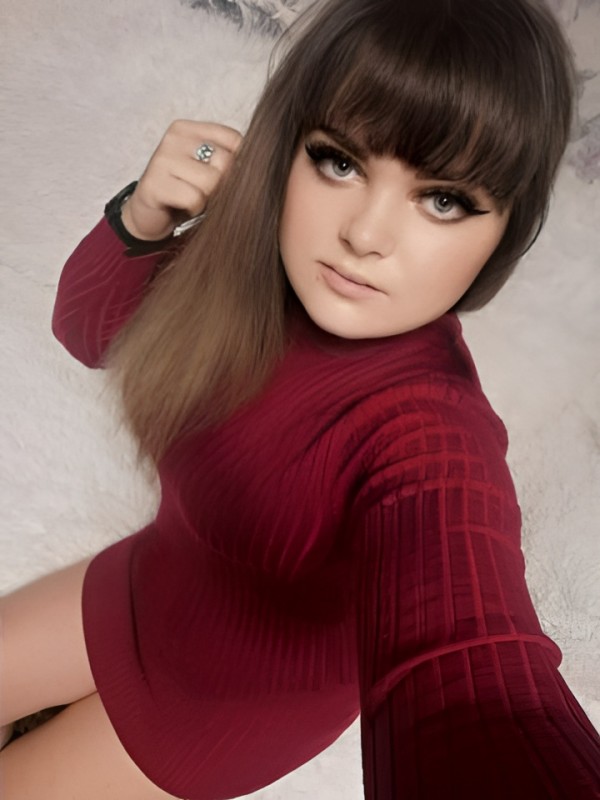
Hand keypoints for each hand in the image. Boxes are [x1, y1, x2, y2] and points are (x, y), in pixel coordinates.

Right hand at [121, 120, 242, 240]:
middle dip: (221, 185)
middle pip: (225, 161)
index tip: (223, 178)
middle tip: (204, 192)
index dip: (238, 165)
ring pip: (211, 182)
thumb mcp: (207, 169)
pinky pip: (194, 199)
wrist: (148, 215)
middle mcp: (174, 138)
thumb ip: (227, 161)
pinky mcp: (154, 184)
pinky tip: (181, 206)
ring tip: (191, 198)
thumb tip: (256, 169)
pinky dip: (193, 209)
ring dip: (207, 199)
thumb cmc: (183, 191)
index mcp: (189, 129)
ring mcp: (162, 159)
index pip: (234, 139)